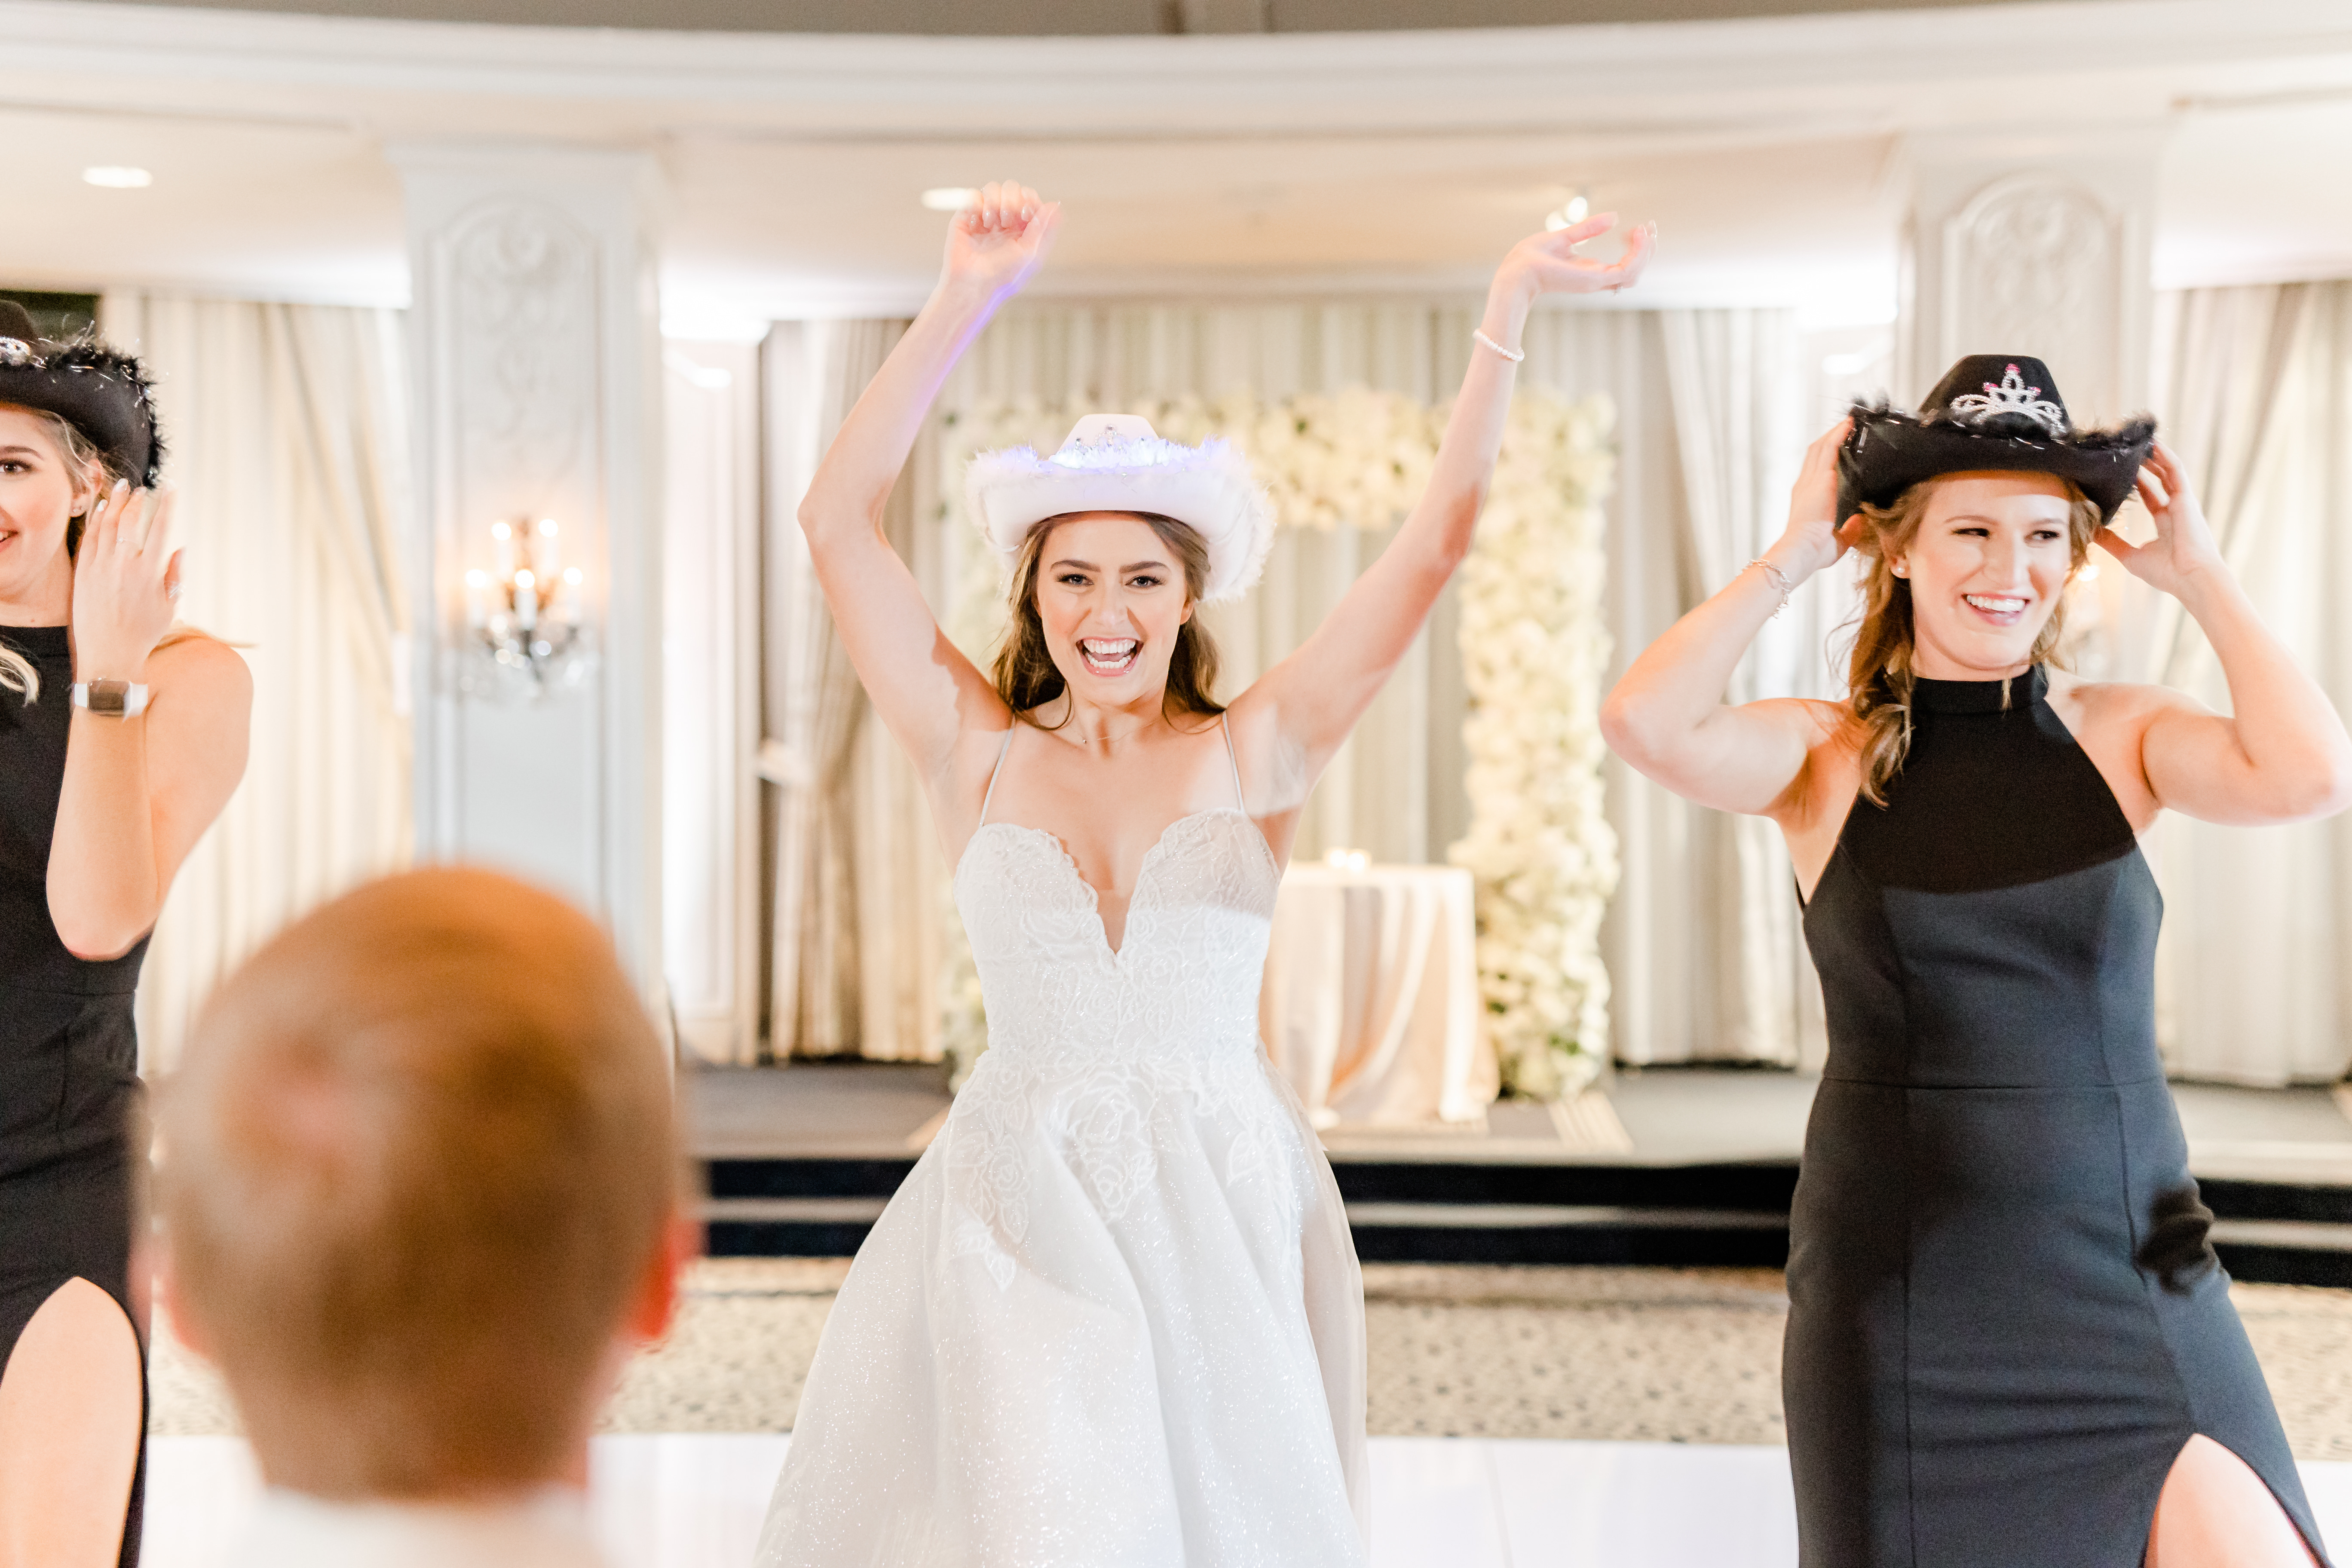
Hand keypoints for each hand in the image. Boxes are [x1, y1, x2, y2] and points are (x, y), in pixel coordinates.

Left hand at [70, 481, 181, 679]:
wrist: (109, 652)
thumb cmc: (143, 633)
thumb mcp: (169, 606)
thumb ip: (175, 575)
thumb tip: (180, 549)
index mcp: (149, 572)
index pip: (160, 527)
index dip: (166, 505)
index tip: (170, 489)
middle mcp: (124, 565)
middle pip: (130, 520)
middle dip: (137, 499)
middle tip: (141, 488)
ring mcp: (100, 566)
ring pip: (107, 524)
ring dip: (115, 503)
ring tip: (120, 488)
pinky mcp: (83, 571)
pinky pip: (89, 538)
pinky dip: (96, 520)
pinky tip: (101, 509)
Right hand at [939, 181, 1061, 307]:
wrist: (972, 284)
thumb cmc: (1003, 276)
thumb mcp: (1030, 253)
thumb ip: (1042, 228)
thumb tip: (1055, 204)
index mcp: (1022, 229)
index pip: (1029, 200)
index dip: (1029, 200)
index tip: (1025, 214)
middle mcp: (1004, 222)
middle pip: (1012, 190)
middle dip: (1011, 201)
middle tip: (1007, 221)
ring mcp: (985, 218)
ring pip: (993, 189)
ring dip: (994, 203)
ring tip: (991, 223)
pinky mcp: (966, 217)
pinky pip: (973, 195)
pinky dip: (977, 206)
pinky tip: (977, 224)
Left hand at [1491, 213, 1655, 309]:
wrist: (1517, 271)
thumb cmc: (1531, 258)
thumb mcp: (1564, 237)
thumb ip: (1588, 229)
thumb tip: (1613, 217)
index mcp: (1589, 271)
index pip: (1622, 265)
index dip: (1634, 248)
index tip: (1637, 229)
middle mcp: (1595, 278)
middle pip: (1633, 271)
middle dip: (1645, 250)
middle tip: (1648, 228)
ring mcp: (1596, 281)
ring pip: (1634, 273)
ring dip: (1645, 252)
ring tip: (1645, 231)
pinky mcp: (1594, 279)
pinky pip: (1627, 271)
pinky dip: (1637, 255)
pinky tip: (1637, 235)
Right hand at [1766, 418, 1865, 579]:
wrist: (1802, 550)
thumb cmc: (1814, 552)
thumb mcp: (1838, 541)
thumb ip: (1850, 529)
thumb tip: (1862, 520)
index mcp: (1806, 499)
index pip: (1814, 470)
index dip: (1824, 456)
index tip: (1837, 447)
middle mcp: (1805, 485)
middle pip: (1815, 453)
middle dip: (1829, 438)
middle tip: (1845, 428)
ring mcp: (1811, 480)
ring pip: (1821, 447)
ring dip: (1835, 433)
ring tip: (1849, 422)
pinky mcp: (1822, 478)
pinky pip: (1830, 449)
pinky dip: (1840, 435)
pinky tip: (1849, 426)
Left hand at [2097, 442, 2227, 598]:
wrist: (2192, 578)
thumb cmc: (2166, 572)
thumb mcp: (2130, 555)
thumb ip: (2111, 542)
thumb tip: (2089, 532)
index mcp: (2166, 523)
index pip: (2150, 496)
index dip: (2137, 483)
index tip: (2119, 473)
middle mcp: (2176, 510)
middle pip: (2159, 480)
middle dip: (2145, 465)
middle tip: (2126, 452)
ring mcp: (2183, 502)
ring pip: (2168, 471)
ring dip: (2154, 456)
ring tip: (2137, 442)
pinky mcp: (2187, 498)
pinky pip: (2176, 470)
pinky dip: (2166, 456)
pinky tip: (2153, 444)